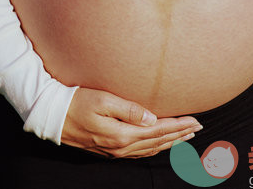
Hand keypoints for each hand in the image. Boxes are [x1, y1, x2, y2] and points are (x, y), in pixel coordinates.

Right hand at [61, 87, 202, 158]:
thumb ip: (129, 110)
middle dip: (180, 135)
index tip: (196, 120)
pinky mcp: (109, 149)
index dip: (179, 126)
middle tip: (198, 128)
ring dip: (170, 143)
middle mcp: (121, 147)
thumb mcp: (103, 101)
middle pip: (158, 141)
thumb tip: (151, 118)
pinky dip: (155, 148)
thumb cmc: (78, 102)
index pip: (159, 130)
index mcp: (122, 134)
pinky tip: (159, 144)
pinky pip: (139, 152)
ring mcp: (115, 151)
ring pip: (151, 149)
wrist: (54, 116)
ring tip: (185, 137)